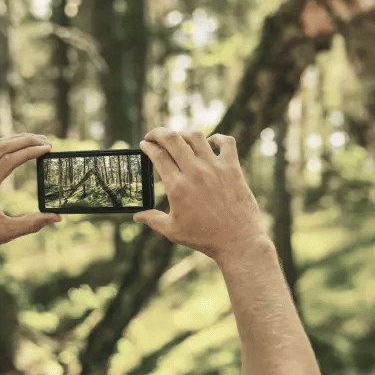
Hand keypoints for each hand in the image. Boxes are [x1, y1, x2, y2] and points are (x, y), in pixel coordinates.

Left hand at [0, 133, 61, 255]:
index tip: (48, 149)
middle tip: (48, 142)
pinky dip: (10, 145)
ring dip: (18, 140)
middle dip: (27, 141)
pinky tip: (23, 147)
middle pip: (3, 147)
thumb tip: (57, 218)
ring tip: (39, 140)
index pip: (8, 160)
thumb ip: (32, 224)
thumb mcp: (6, 233)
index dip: (30, 152)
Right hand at [133, 127, 268, 263]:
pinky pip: (226, 142)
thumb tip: (137, 217)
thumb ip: (153, 220)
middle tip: (154, 135)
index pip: (158, 155)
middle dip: (159, 133)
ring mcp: (215, 168)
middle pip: (173, 139)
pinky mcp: (233, 169)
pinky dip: (217, 138)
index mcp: (177, 186)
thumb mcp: (173, 231)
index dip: (148, 146)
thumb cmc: (204, 237)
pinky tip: (210, 143)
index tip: (144, 144)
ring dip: (184, 134)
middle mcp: (195, 172)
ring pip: (196, 137)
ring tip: (179, 140)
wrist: (237, 241)